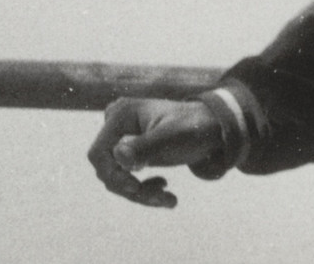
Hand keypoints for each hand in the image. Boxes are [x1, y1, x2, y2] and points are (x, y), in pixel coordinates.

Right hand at [86, 97, 223, 207]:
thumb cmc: (195, 129)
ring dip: (140, 194)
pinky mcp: (131, 151)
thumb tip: (118, 155)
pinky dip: (143, 189)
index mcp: (121, 114)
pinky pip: (126, 178)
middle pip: (107, 169)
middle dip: (131, 188)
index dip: (112, 175)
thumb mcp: (172, 139)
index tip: (135, 188)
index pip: (98, 154)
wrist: (214, 130)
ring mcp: (123, 137)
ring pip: (116, 178)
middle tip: (161, 197)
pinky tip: (165, 190)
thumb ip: (145, 147)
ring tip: (169, 199)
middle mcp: (117, 124)